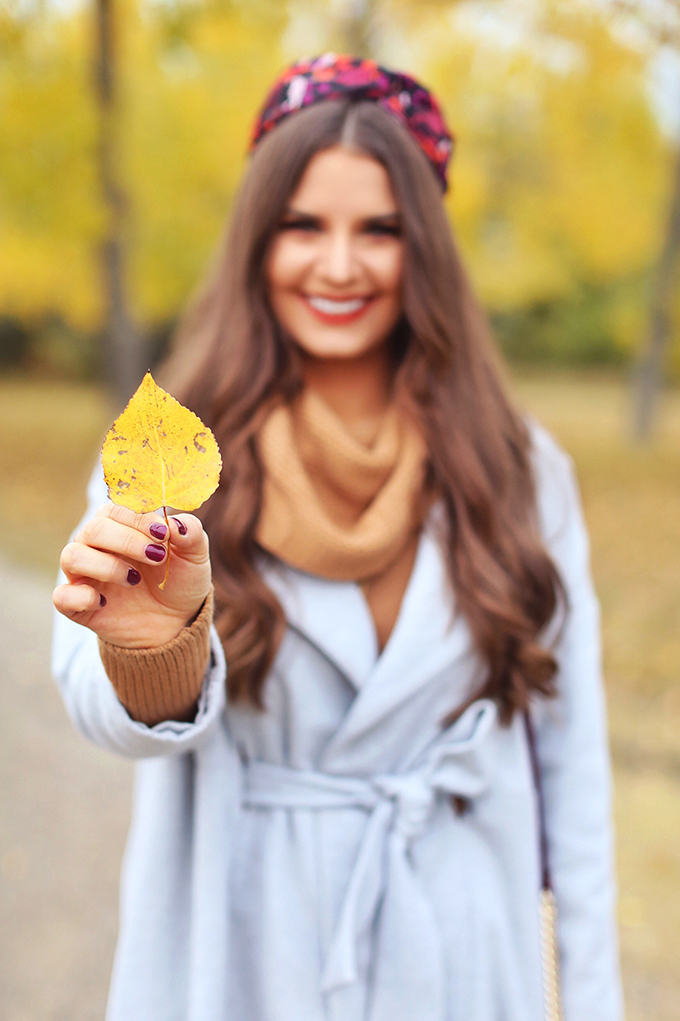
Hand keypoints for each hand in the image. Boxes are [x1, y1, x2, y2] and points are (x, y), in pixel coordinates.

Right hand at [52, 503, 211, 648]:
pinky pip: (62, 596)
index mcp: (121, 526)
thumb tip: (175, 523)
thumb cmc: (180, 580)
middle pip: (93, 529)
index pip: (115, 509)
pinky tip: (105, 602)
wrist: (177, 622)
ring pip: (71, 556)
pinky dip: (81, 596)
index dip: (138, 519)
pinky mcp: (80, 606)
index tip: (164, 534)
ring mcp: (86, 576)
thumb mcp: (195, 556)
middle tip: (157, 557)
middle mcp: (97, 546)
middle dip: (126, 541)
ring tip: (134, 579)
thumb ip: (191, 533)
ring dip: (105, 566)